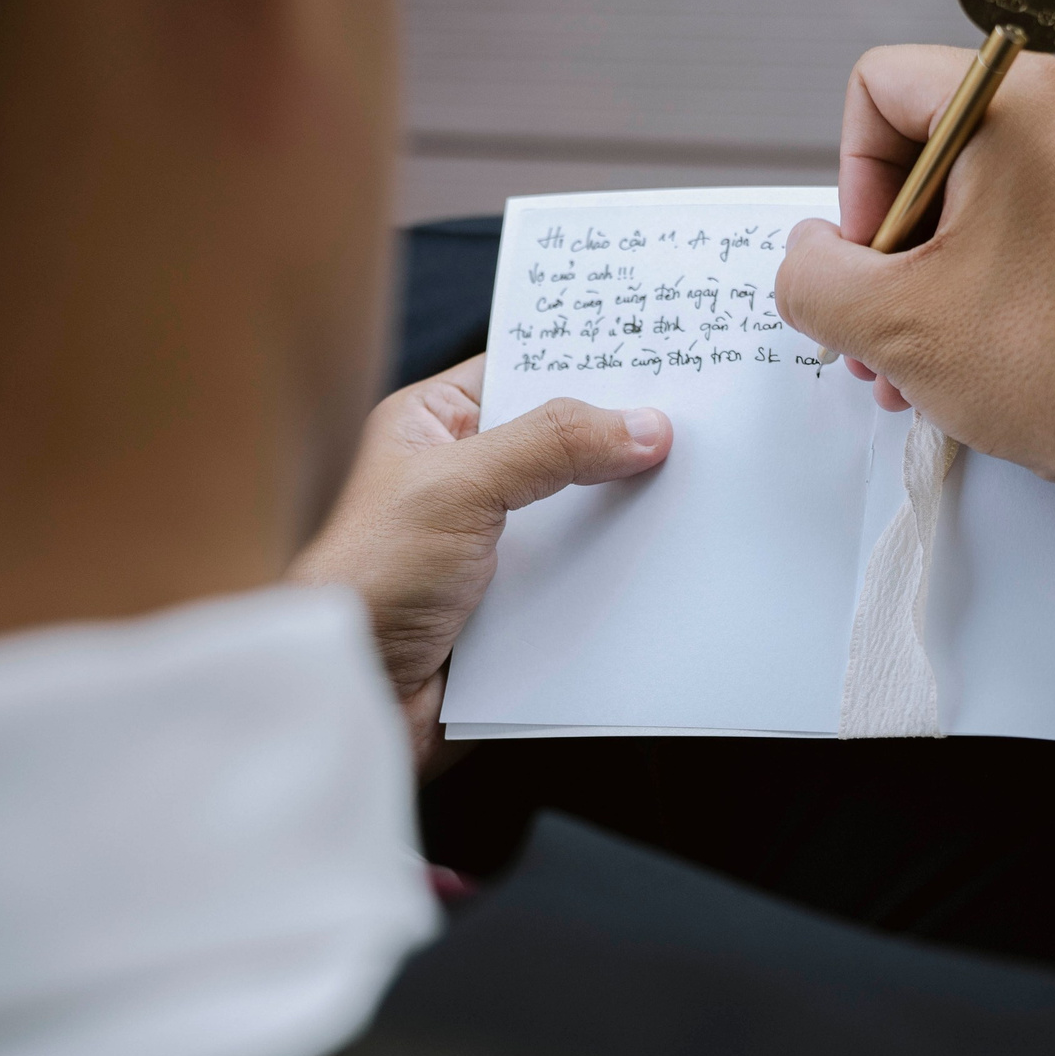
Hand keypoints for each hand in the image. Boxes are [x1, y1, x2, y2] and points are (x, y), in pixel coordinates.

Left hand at [289, 356, 671, 764]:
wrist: (356, 695)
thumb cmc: (371, 579)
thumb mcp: (460, 486)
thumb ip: (552, 444)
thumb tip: (645, 425)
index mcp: (434, 426)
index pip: (524, 372)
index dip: (586, 367)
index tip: (662, 360)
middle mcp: (463, 478)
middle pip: (563, 445)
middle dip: (619, 444)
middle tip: (696, 429)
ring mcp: (491, 544)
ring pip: (578, 514)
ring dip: (623, 516)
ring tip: (698, 496)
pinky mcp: (514, 604)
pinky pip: (580, 576)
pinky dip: (614, 575)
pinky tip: (664, 564)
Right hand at [773, 45, 1054, 498]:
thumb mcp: (894, 323)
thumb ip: (813, 277)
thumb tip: (808, 256)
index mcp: (1023, 98)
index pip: (881, 87)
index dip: (852, 182)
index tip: (871, 263)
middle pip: (927, 146)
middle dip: (887, 250)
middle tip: (878, 331)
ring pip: (973, 194)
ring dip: (925, 278)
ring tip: (912, 366)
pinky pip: (1024, 221)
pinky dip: (981, 278)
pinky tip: (962, 359)